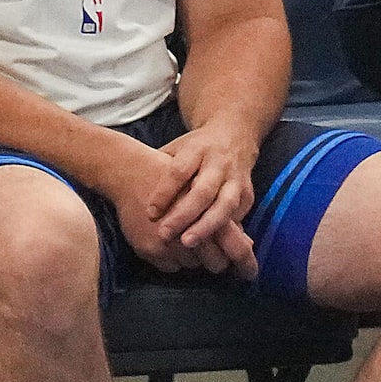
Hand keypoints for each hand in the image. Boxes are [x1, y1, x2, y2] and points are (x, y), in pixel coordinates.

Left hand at [137, 127, 258, 277]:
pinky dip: (224, 231)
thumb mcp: (175, 149)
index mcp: (197, 149)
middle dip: (184, 214)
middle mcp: (219, 163)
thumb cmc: (195, 149)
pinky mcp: (248, 194)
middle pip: (202, 190)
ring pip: (224, 205)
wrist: (234, 135)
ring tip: (187, 243)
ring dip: (206, 226)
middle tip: (164, 234)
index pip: (179, 171)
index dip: (164, 192)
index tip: (150, 212)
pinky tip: (209, 246)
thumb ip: (159, 168)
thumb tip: (132, 188)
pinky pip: (237, 215)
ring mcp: (236, 178)